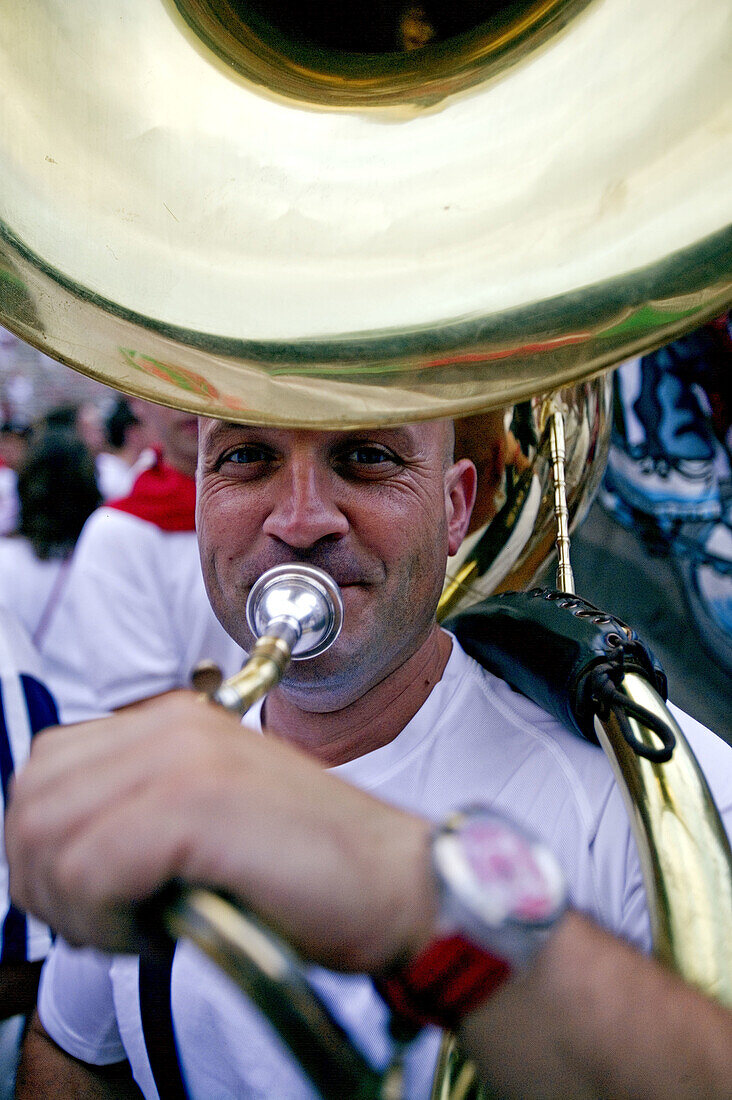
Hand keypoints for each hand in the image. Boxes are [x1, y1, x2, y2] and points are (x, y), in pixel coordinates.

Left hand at [6, 692, 434, 970]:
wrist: (394, 881)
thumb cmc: (309, 866)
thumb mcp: (209, 818)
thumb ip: (140, 811)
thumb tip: (63, 857)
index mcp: (174, 722)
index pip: (47, 768)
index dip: (48, 843)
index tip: (90, 896)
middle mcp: (172, 726)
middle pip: (33, 800)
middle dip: (47, 881)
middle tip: (104, 922)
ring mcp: (183, 758)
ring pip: (48, 835)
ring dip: (75, 906)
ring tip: (135, 928)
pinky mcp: (196, 804)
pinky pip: (90, 868)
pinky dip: (105, 919)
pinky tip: (158, 931)